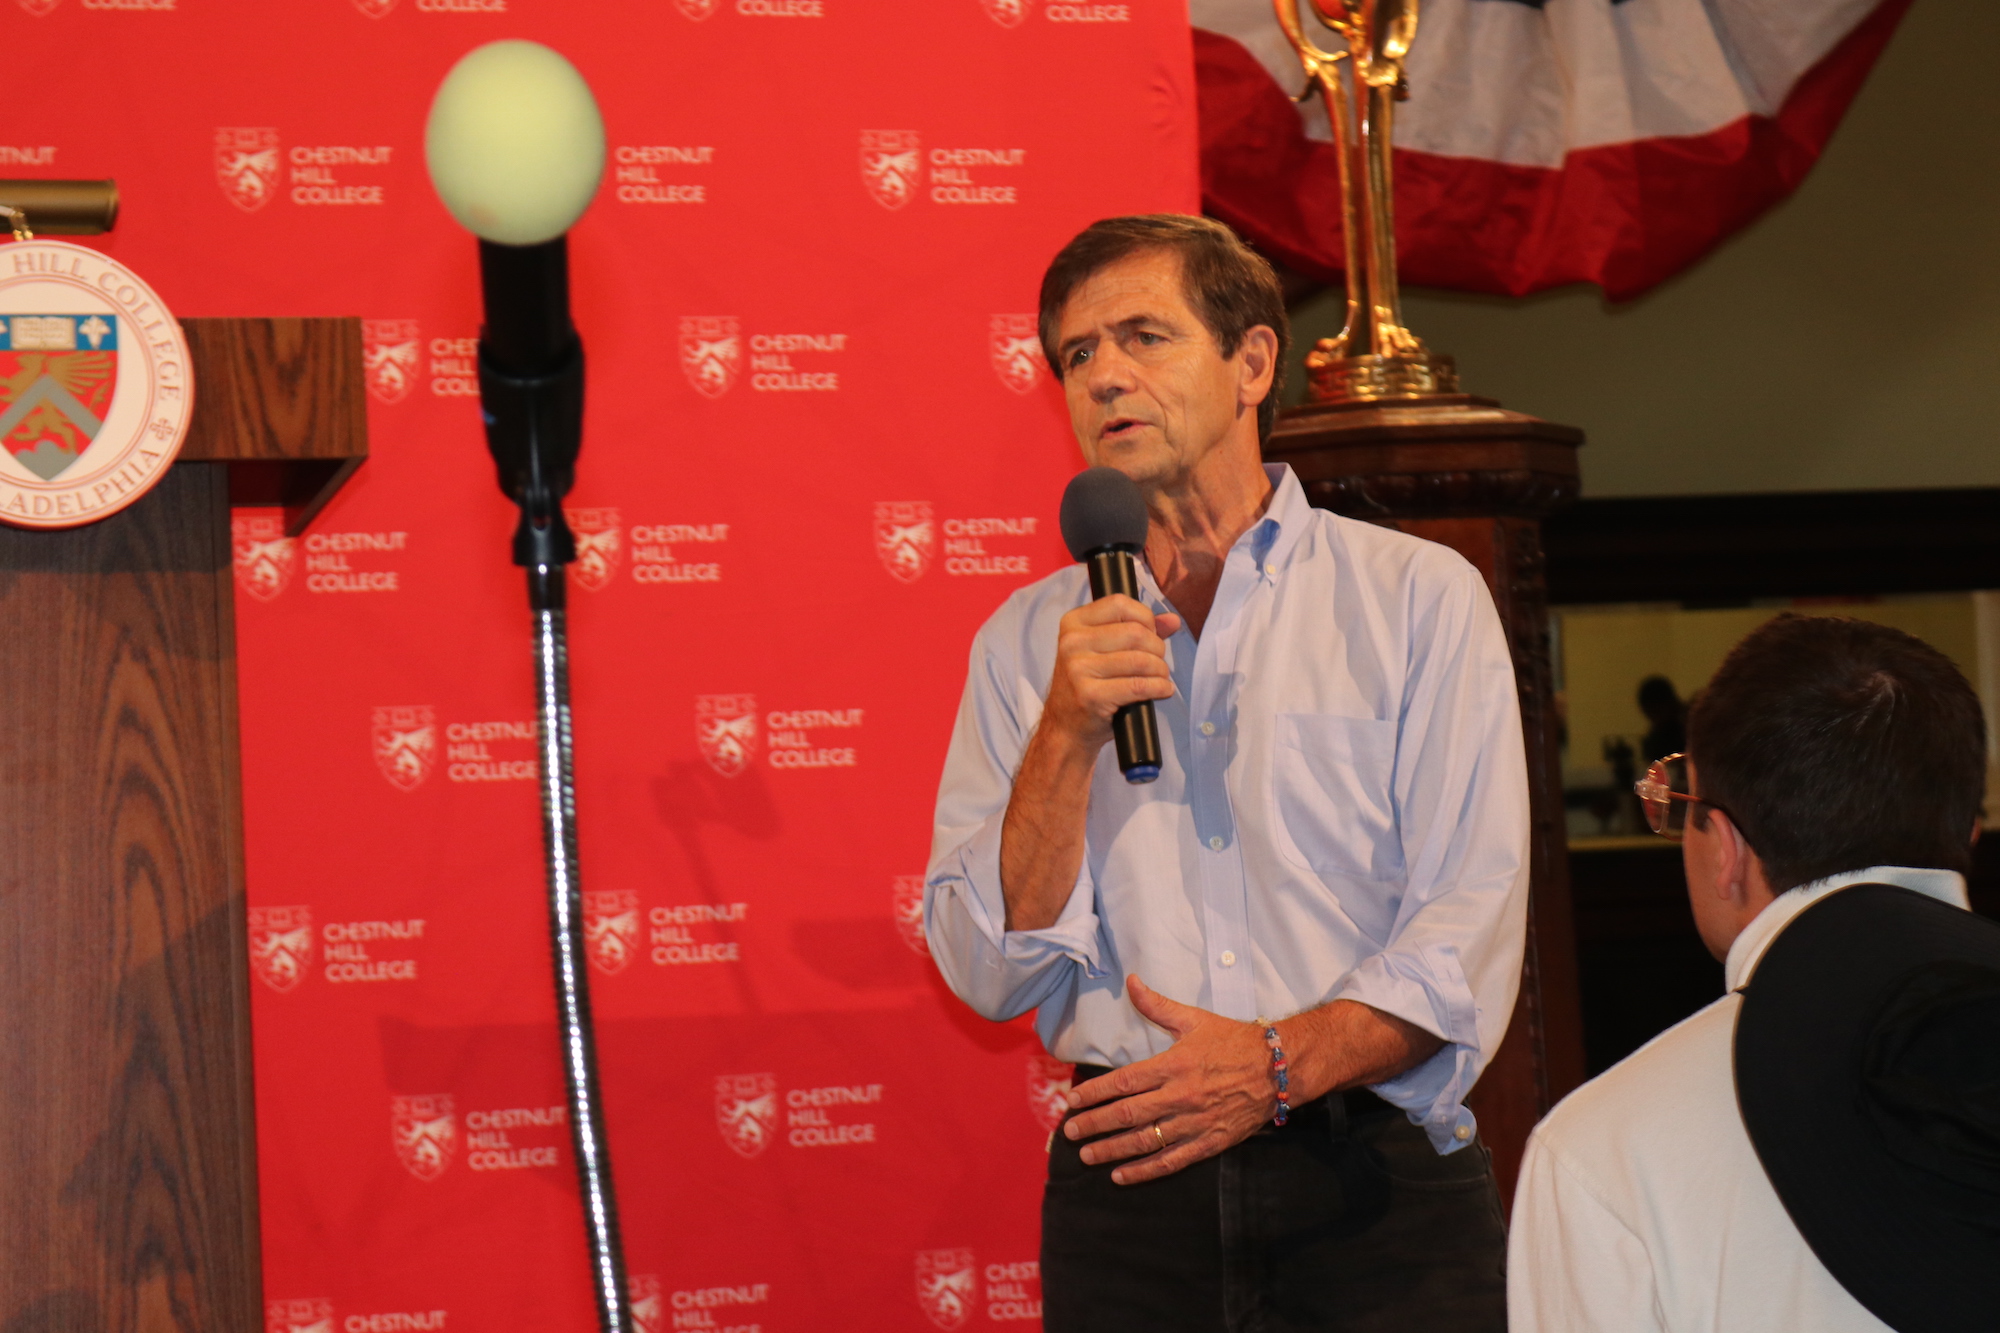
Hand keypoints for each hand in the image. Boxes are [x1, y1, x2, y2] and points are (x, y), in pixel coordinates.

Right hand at [1040, 596, 1180, 753]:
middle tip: (1156, 663)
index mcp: (1073, 623)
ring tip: (1159, 678)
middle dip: (1157, 649)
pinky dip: (1159, 688)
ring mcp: (1078, 669)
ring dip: (1160, 671)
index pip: (1120, 604)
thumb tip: (1172, 621)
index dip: (1145, 618)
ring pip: (1141, 660)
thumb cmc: (1088, 686)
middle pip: (1135, 632)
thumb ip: (1137, 631)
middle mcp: (1072, 642)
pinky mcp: (1091, 696)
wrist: (1065, 728)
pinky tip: (1161, 690)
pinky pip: (1139, 686)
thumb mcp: (1103, 651)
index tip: (1150, 635)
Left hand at [1060, 976, 1274, 1184]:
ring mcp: (1194, 1122)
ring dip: (1112, 1150)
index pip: (1123, 1082)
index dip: (1095, 1093)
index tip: (1073, 1101)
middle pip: (1127, 1114)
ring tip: (1087, 1155)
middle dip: (1094, 1124)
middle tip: (1070, 1132)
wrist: (1279, 1069)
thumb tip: (1130, 981)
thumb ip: (1157, 1005)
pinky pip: (1171, 1161)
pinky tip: (1121, 1176)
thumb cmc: (1234, 1041)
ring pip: (1145, 1141)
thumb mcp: (1195, 1019)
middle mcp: (1180, 1096)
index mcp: (1173, 1065)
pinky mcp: (1209, 1142)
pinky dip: (1144, 1171)